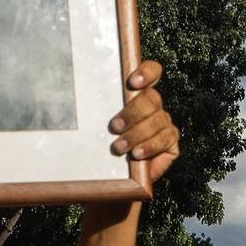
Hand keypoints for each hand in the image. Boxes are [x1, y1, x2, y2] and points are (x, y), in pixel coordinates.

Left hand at [108, 60, 179, 181]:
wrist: (118, 174)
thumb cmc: (105, 145)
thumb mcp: (98, 127)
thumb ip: (98, 111)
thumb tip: (75, 100)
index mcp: (138, 94)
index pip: (152, 72)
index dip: (147, 73)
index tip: (132, 82)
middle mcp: (154, 106)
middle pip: (152, 98)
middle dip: (132, 113)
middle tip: (114, 126)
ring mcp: (164, 123)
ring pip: (158, 120)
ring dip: (137, 134)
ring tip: (119, 146)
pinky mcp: (171, 142)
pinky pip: (165, 139)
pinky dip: (150, 146)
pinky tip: (137, 153)